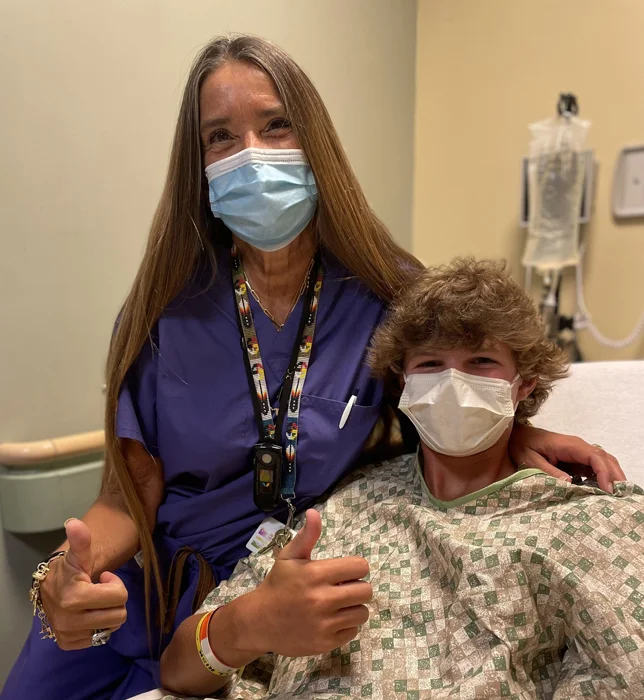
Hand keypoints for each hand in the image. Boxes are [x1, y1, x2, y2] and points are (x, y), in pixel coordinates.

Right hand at [40, 518, 127, 649]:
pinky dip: (97, 626)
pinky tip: (87, 613)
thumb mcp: (78, 555)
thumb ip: (81, 541)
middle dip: (113, 600)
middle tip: (99, 590)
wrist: (49, 588)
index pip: (119, 597)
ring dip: (107, 613)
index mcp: (74, 598)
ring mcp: (68, 634)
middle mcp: (70, 621)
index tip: (103, 578)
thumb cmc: (69, 570)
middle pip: (118, 615)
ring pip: (111, 628)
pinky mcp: (68, 644)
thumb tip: (74, 523)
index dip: (115, 584)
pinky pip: (98, 638)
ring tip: (94, 601)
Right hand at [247, 509, 371, 657]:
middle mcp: (322, 599)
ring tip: (339, 604)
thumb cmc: (277, 584)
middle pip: (366, 591)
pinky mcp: (326, 643)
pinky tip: (331, 620)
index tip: (345, 572)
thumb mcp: (289, 557)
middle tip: (343, 588)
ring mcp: (325, 624)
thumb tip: (315, 513)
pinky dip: (346, 625)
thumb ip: (307, 535)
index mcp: (316, 574)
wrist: (259, 621)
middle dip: (357, 587)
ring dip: (354, 607)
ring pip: (362, 612)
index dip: (355, 567)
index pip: (360, 567)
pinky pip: (353, 631)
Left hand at [509, 424, 624, 492]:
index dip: (604, 472)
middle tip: (619, 497)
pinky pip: (594, 467)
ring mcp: (579, 453)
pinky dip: (602, 478)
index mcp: (568, 445)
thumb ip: (548, 471)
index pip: (594, 456)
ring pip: (603, 462)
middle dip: (614, 476)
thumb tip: (569, 483)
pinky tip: (601, 492)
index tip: (607, 490)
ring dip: (611, 477)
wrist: (517, 436)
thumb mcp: (530, 459)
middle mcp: (578, 447)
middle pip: (605, 459)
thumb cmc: (522, 445)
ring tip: (615, 496)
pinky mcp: (576, 459)